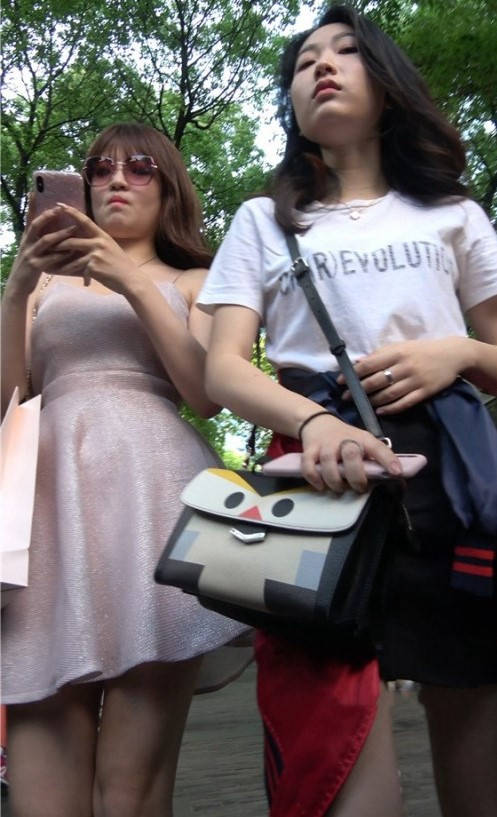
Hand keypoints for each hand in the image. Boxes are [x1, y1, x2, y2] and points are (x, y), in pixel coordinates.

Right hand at [7, 209, 77, 296]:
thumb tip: (53, 229)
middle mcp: (26, 244)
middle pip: (35, 226)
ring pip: (46, 241)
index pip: (29, 219)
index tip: (34, 191)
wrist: (18, 285)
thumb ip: (39, 240)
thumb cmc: (29, 267)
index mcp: (26, 238)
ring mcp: (30, 255)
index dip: (31, 206)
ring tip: (73, 228)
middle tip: (60, 209)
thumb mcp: (31, 250)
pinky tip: (72, 251)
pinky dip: (62, 254)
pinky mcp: (36, 266)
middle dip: (48, 216)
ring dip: (60, 234)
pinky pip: (51, 259)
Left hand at [50, 204, 142, 294]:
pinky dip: (75, 274)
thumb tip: (84, 242)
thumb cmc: (121, 266)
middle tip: (46, 243)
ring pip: (72, 256)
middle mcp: (98, 243)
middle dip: (58, 243)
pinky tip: (74, 279)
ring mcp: (95, 254)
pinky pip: (78, 269)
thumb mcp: (111, 249)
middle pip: (72, 240)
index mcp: (102, 236)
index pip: (84, 220)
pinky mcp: (93, 267)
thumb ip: (98, 244)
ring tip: (52, 264)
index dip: (71, 212)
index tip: (59, 205)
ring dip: (62, 262)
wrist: (131, 280)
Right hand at [299, 412, 401, 493]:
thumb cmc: (345, 438)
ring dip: (334, 480)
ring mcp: (326, 444)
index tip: (396, 473)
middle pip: (351, 454)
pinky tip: (320, 485)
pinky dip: (313, 478)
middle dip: (356, 475)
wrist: (317, 422)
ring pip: (328, 462)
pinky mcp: (310, 449)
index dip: (388, 460)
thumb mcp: (362, 442)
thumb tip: (394, 479)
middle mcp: (345, 440)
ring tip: (339, 488)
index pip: (378, 448)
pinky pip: (308, 465)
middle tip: (359, 488)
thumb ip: (373, 459)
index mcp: (363, 439)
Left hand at [338, 338, 469, 413]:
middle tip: (346, 397)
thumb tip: (358, 363)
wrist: (452, 355)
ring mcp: (415, 381)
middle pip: (376, 381)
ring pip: (389, 395)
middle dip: (358, 391)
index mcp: (397, 353)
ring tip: (362, 404)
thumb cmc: (421, 350)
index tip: (340, 382)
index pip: (369, 364)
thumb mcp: (401, 347)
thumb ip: (380, 354)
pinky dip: (390, 409)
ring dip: (372, 401)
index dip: (353, 374)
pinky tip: (380, 411)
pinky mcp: (424, 392)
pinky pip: (404, 403)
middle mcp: (404, 367)